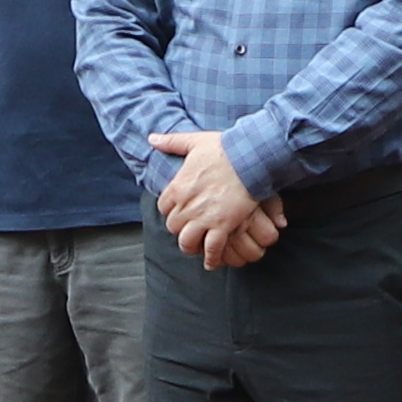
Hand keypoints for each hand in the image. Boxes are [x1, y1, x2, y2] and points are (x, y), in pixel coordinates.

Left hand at [156, 131, 281, 267]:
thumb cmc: (224, 149)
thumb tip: (152, 138)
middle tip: (189, 230)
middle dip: (180, 230)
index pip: (163, 208)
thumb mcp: (194, 141)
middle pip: (174, 227)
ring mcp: (204, 218)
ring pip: (188, 242)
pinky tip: (211, 262)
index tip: (179, 212)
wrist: (249, 158)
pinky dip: (211, 258)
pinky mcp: (223, 226)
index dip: (171, 212)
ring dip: (191, 247)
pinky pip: (212, 249)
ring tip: (197, 248)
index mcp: (177, 187)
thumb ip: (171, 142)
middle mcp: (187, 206)